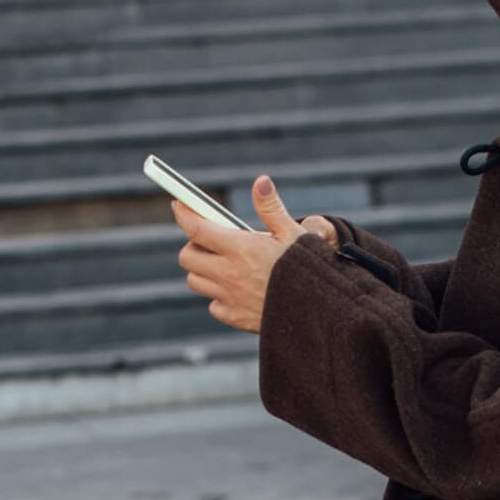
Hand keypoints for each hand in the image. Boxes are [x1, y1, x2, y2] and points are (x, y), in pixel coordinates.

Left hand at [172, 175, 336, 331]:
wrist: (320, 312)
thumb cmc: (309, 269)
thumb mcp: (293, 233)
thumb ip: (271, 208)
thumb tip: (261, 182)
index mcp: (239, 248)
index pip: (196, 227)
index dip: (183, 213)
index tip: (179, 204)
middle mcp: (228, 274)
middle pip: (187, 257)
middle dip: (193, 245)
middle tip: (211, 240)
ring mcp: (229, 298)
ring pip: (195, 281)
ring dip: (203, 271)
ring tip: (224, 263)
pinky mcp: (235, 318)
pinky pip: (213, 305)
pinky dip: (218, 296)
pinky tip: (237, 289)